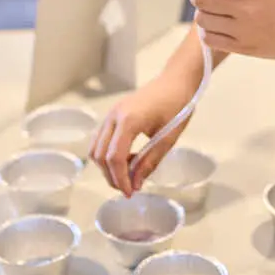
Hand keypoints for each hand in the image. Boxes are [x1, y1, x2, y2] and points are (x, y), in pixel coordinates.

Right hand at [90, 71, 196, 195]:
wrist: (176, 81)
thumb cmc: (178, 106)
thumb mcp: (168, 138)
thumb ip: (150, 162)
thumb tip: (136, 184)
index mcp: (129, 121)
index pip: (115, 158)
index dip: (120, 179)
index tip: (130, 193)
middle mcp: (113, 117)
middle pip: (101, 155)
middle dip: (112, 176)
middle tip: (129, 188)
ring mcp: (111, 114)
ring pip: (96, 148)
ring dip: (107, 167)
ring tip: (128, 176)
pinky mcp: (113, 114)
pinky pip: (101, 140)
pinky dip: (108, 155)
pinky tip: (127, 159)